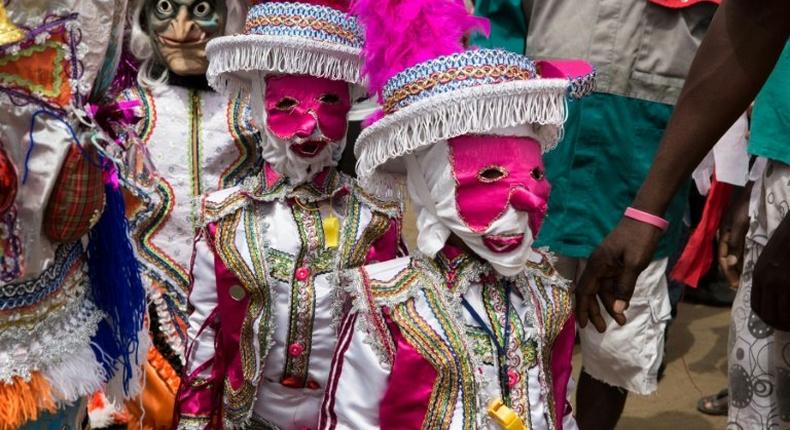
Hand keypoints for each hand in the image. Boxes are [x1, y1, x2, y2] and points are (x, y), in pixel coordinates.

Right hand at [576, 217, 662, 331]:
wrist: (647, 217)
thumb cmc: (639, 238)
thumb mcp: (634, 263)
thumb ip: (624, 286)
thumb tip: (618, 308)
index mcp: (597, 264)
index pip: (584, 291)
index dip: (582, 308)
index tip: (583, 325)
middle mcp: (597, 265)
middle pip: (590, 292)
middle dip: (595, 311)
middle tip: (603, 329)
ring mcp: (606, 264)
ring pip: (602, 290)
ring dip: (609, 305)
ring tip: (620, 321)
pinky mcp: (614, 264)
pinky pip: (611, 283)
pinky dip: (616, 296)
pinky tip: (623, 305)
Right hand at [718, 184, 750, 288]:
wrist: (753, 189)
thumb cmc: (746, 206)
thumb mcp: (740, 224)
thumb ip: (735, 243)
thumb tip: (731, 262)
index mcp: (723, 234)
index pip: (723, 257)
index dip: (728, 271)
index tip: (734, 284)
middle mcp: (726, 236)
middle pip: (726, 258)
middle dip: (730, 272)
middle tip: (736, 286)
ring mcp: (734, 234)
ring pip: (732, 255)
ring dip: (735, 268)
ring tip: (739, 280)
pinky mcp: (741, 232)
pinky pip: (739, 249)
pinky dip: (741, 259)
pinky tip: (744, 266)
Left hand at [751, 214, 789, 330]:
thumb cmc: (785, 243)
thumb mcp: (768, 261)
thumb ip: (766, 278)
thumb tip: (769, 296)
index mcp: (758, 276)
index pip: (757, 306)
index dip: (766, 317)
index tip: (776, 321)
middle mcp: (768, 282)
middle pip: (769, 315)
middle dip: (779, 324)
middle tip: (788, 327)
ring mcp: (783, 283)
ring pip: (784, 315)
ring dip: (789, 323)